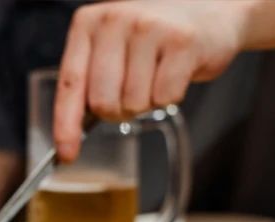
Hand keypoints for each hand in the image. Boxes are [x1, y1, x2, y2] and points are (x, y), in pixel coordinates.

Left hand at [54, 0, 248, 162]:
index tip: (66, 154)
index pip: (69, 84)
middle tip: (133, 92)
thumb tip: (71, 135)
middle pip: (102, 101)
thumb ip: (90, 80)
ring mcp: (149, 29)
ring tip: (157, 75)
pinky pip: (165, 97)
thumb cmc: (153, 38)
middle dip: (117, 111)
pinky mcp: (182, 42)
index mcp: (88, 25)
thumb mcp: (112, 48)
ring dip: (147, 101)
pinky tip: (176, 72)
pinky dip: (171, 96)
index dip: (65, 125)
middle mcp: (114, 22)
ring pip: (134, 103)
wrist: (208, 10)